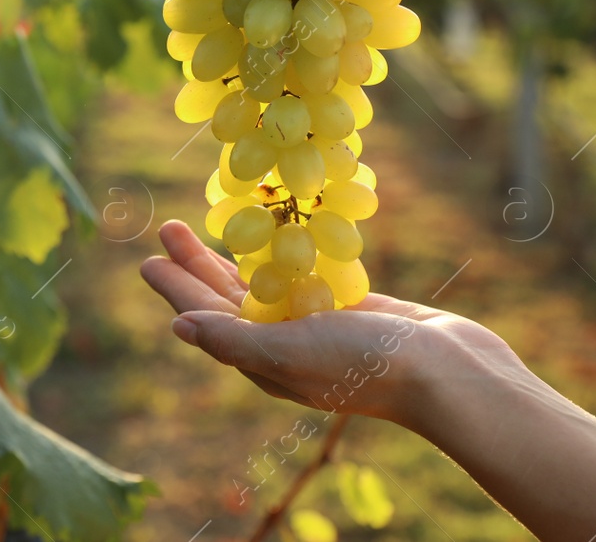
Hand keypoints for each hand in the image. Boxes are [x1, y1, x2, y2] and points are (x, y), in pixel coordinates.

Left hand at [139, 220, 517, 426]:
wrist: (448, 371)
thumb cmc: (364, 365)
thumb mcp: (290, 354)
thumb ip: (234, 340)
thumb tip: (179, 329)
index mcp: (264, 360)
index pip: (206, 318)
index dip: (177, 289)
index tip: (147, 259)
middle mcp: (284, 343)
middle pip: (228, 297)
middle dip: (196, 264)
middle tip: (168, 227)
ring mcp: (317, 324)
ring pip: (263, 283)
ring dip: (234, 255)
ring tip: (210, 223)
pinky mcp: (349, 305)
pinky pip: (303, 275)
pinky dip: (283, 254)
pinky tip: (273, 234)